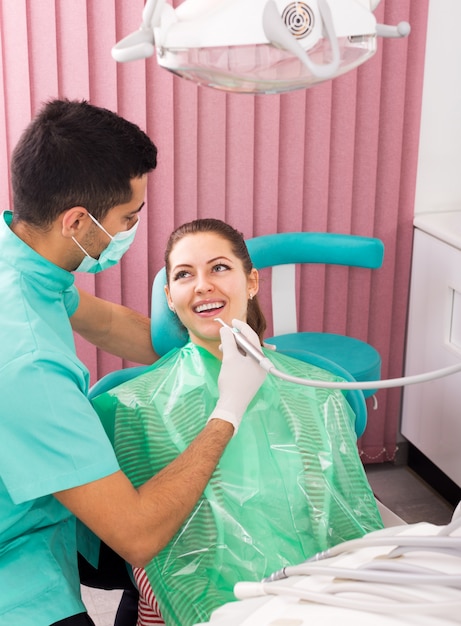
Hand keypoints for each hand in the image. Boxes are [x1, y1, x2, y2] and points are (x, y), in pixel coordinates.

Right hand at [208, 319, 266, 433]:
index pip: (252, 337)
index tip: (232, 320)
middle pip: (250, 345)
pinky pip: (245, 362)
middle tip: (226, 333)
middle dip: (237, 338)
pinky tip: (227, 357)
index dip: (241, 327)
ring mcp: (257, 372)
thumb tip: (225, 329)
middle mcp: (261, 364)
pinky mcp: (251, 378)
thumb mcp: (229, 358)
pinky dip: (236, 357)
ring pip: (246, 354)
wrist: (232, 405)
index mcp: (260, 358)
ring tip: (223, 346)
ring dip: (235, 347)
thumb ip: (228, 340)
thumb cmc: (232, 381)